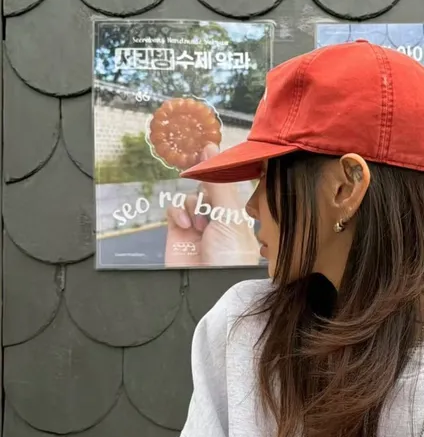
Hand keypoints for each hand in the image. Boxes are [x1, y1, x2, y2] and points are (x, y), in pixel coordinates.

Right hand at [165, 144, 259, 266]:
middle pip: (207, 189)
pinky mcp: (178, 235)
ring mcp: (197, 227)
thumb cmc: (230, 257)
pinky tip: (186, 226)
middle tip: (202, 182)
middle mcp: (218, 220)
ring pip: (189, 198)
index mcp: (238, 214)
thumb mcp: (229, 216)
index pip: (228, 185)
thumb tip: (210, 147)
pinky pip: (173, 210)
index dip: (218, 171)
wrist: (209, 288)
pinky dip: (177, 212)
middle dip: (204, 187)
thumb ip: (218, 182)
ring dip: (193, 205)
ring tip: (200, 225)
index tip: (208, 152)